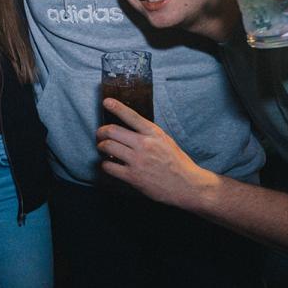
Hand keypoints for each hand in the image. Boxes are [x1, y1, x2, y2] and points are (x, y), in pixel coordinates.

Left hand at [96, 98, 217, 209]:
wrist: (187, 185)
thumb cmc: (177, 163)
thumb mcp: (166, 141)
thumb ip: (149, 134)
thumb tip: (128, 128)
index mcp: (154, 133)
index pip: (131, 116)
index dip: (117, 107)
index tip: (106, 102)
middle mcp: (144, 145)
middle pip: (112, 131)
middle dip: (101, 132)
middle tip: (100, 135)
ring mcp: (137, 161)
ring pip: (107, 147)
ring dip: (101, 147)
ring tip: (103, 149)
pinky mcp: (133, 177)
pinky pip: (108, 166)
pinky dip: (105, 164)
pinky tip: (110, 164)